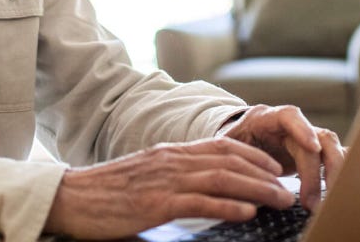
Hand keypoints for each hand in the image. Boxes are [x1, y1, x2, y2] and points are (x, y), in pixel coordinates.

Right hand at [43, 137, 294, 239]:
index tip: (276, 169)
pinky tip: (247, 213)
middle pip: (231, 161)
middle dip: (265, 175)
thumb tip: (203, 191)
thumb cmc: (107, 192)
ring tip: (280, 201)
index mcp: (171, 152)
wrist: (70, 197)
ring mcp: (165, 181)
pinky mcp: (156, 204)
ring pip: (222, 179)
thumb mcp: (146, 175)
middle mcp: (173, 160)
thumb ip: (173, 178)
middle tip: (289, 190)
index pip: (223, 145)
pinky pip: (199, 203)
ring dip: (257, 190)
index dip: (255, 156)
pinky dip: (227, 206)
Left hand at [217, 105, 344, 211]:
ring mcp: (305, 137)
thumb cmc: (231, 143)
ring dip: (332, 174)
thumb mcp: (226, 147)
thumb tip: (240, 180)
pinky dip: (340, 171)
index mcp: (266, 118)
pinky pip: (332, 157)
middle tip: (311, 202)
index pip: (289, 115)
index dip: (303, 129)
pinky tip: (340, 190)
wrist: (238, 138)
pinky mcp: (313, 152)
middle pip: (317, 138)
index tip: (313, 148)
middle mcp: (291, 126)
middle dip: (316, 172)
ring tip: (326, 202)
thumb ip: (233, 157)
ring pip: (330, 148)